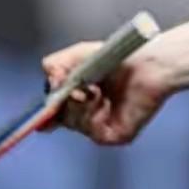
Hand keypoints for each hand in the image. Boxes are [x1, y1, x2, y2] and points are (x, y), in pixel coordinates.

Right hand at [39, 41, 172, 145]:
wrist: (149, 63)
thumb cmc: (118, 57)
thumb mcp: (78, 54)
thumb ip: (55, 65)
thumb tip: (49, 83)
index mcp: (80, 97)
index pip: (55, 112)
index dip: (45, 114)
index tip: (39, 114)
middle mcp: (90, 114)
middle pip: (60, 119)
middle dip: (62, 104)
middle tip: (74, 89)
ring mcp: (103, 125)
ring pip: (74, 124)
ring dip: (78, 105)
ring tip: (95, 89)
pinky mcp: (117, 134)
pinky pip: (93, 133)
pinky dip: (91, 116)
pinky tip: (101, 100)